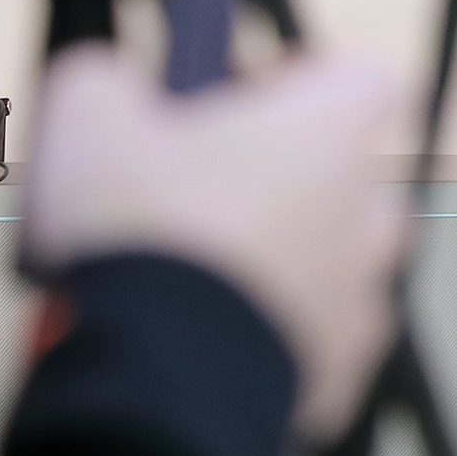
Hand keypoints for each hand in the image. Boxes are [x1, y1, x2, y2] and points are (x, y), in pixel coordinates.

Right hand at [21, 45, 411, 446]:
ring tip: (192, 276)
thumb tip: (108, 84)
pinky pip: (312, 336)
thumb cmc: (142, 235)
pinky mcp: (343, 366)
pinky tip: (203, 338)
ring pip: (330, 259)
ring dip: (275, 260)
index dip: (302, 79)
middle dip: (278, 179)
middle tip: (197, 195)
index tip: (244, 97)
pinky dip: (268, 333)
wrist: (163, 377)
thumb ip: (107, 80)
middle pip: (342, 174)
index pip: (359, 77)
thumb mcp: (88, 119)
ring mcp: (363, 292)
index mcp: (330, 133)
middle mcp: (368, 208)